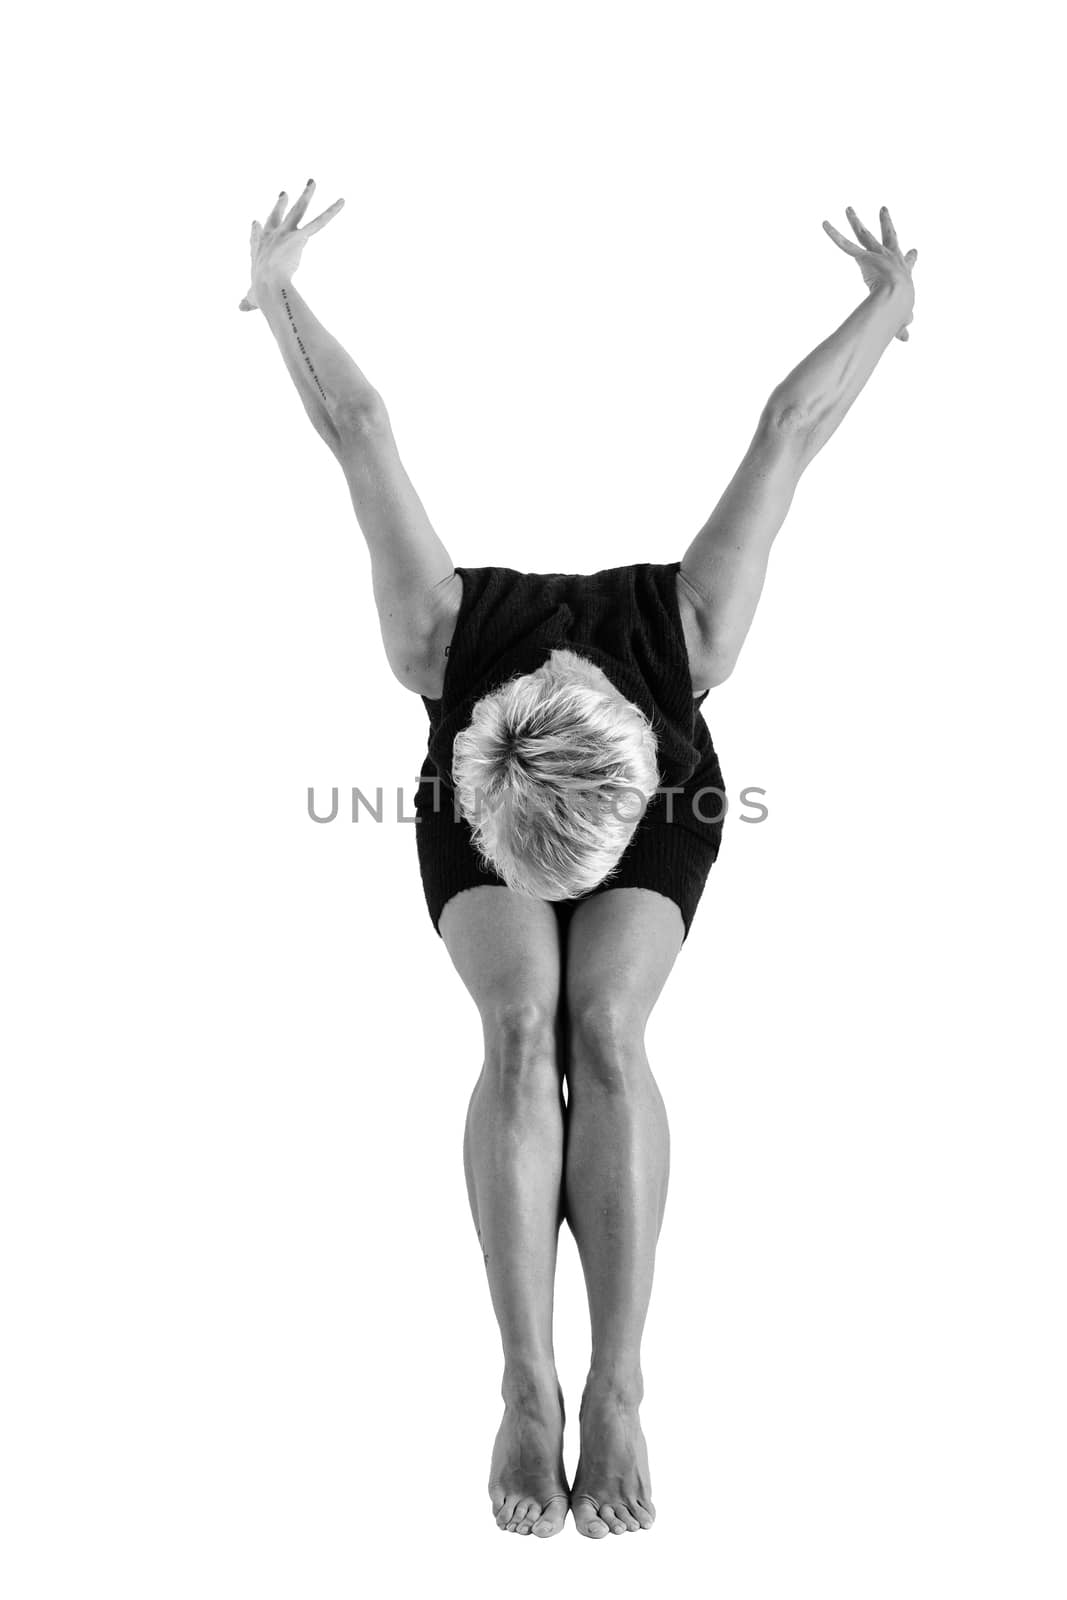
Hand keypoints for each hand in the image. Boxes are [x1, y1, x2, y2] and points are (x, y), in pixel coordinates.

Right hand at [238, 180, 344, 311]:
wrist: (269, 285)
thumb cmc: (260, 292)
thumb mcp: (251, 296)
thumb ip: (248, 300)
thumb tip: (241, 308)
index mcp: (258, 248)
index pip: (257, 236)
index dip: (257, 231)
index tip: (256, 222)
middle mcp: (271, 235)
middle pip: (276, 215)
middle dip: (281, 204)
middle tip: (285, 193)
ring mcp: (286, 233)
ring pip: (298, 210)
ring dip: (306, 194)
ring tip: (312, 182)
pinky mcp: (300, 236)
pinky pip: (320, 222)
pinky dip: (332, 211)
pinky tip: (342, 202)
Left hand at [822, 205, 917, 340]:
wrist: (896, 298)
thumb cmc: (901, 308)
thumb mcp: (903, 317)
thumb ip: (901, 326)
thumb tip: (905, 339)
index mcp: (903, 271)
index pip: (908, 262)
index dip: (911, 258)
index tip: (914, 251)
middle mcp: (891, 257)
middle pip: (888, 235)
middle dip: (885, 222)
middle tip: (883, 209)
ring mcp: (876, 254)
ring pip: (864, 234)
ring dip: (855, 221)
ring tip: (848, 208)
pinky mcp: (862, 256)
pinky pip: (844, 244)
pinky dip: (833, 234)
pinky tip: (824, 224)